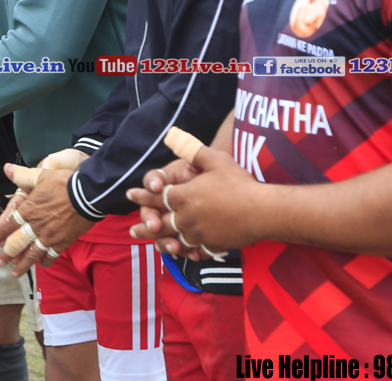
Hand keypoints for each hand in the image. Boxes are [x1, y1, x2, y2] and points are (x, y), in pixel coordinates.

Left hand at [0, 165, 93, 276]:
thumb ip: (22, 175)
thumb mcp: (41, 175)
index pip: (8, 226)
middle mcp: (36, 226)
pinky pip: (52, 255)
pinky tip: (42, 265)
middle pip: (17, 244)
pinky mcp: (64, 241)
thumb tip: (6, 168)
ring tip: (15, 273)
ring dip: (23, 264)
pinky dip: (46, 261)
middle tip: (0, 263)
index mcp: (29, 210)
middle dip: (7, 255)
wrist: (87, 194)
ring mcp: (50, 236)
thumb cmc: (63, 182)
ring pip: (32, 254)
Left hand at [127, 148, 256, 259]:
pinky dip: (188, 252)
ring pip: (175, 240)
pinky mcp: (211, 245)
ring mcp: (198, 234)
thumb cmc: (239, 183)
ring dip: (161, 242)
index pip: (156, 196)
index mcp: (184, 196)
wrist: (261, 211)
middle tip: (132, 229)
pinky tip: (184, 254)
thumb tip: (174, 137)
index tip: (129, 195)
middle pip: (160, 222)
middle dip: (145, 225)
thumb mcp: (215, 160)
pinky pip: (195, 250)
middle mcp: (186, 217)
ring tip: (153, 245)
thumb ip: (193, 151)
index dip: (142, 196)